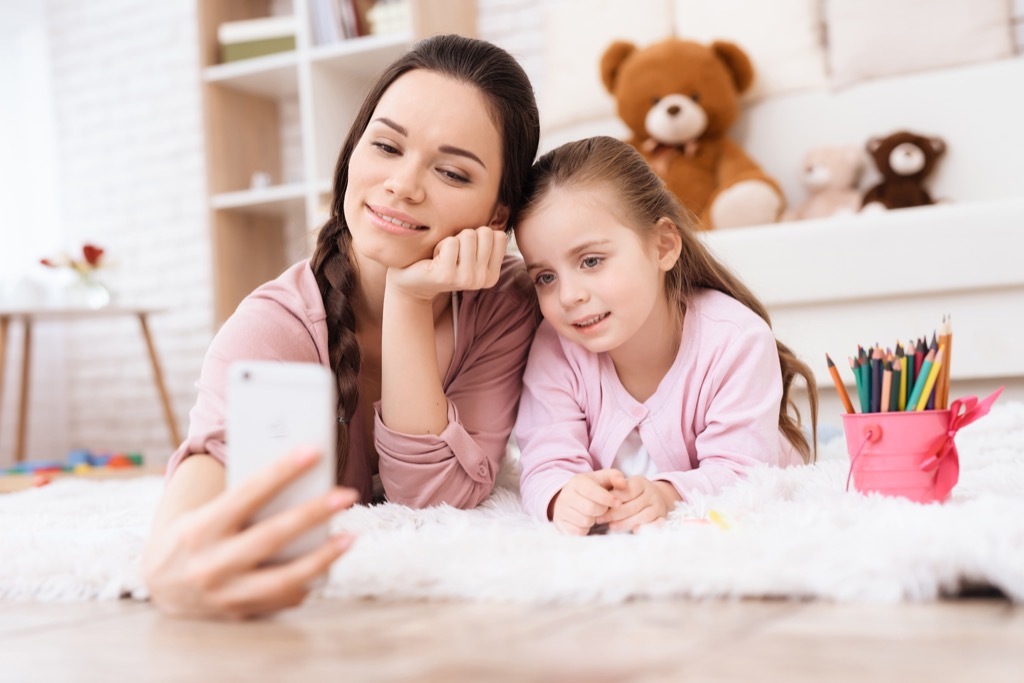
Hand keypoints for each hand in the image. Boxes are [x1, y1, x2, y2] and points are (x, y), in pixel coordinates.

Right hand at [142, 448, 358, 619]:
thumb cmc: (192, 536)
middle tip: (347, 493)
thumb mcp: (204, 513)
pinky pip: (280, 601)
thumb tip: (297, 483)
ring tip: (350, 537)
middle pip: (272, 536)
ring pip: (283, 579)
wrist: (157, 585)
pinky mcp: (236, 616)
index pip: (247, 493)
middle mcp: (210, 564)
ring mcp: (223, 595)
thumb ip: (242, 503)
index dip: (282, 471)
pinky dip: (305, 583)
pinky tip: (324, 567)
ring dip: (322, 558)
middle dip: (313, 513)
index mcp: (199, 528)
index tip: (313, 451)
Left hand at [387, 227, 506, 300]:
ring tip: (444, 256)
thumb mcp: (471, 251)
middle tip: (453, 253)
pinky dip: (440, 245)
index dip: (479, 235)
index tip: (466, 250)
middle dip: (466, 236)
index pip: (499, 235)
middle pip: (484, 232)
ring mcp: (466, 279)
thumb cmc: (444, 258)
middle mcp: (482, 279)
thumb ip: (487, 239)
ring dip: (452, 240)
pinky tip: (435, 259)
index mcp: (492, 275)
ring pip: (468, 235)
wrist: (414, 281)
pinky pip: (451, 242)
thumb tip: (503, 210)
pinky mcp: (447, 276)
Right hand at [550, 469, 626, 535]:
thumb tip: (623, 484)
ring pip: (585, 522)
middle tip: (604, 508)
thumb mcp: (603, 478)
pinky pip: (578, 532)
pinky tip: (586, 520)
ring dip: (594, 520)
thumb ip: (615, 477)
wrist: (570, 496)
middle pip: (590, 509)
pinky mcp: (560, 523)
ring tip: (594, 514)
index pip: (592, 491)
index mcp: (577, 482)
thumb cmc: (592, 488)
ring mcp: (561, 510)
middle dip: (602, 511)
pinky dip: (585, 529)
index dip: (608, 498)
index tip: (618, 503)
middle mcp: (566, 495)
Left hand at [598, 477, 680, 532]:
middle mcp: (652, 492)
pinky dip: (646, 528)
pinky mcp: (662, 517)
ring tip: (611, 527)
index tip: (599, 507)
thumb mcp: (623, 485)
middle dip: (614, 514)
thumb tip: (603, 497)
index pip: (626, 492)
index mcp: (640, 482)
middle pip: (633, 506)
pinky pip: (657, 524)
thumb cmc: (630, 492)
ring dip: (626, 523)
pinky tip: (635, 531)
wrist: (653, 496)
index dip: (611, 500)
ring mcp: (658, 505)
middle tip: (601, 520)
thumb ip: (613, 488)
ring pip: (643, 516)